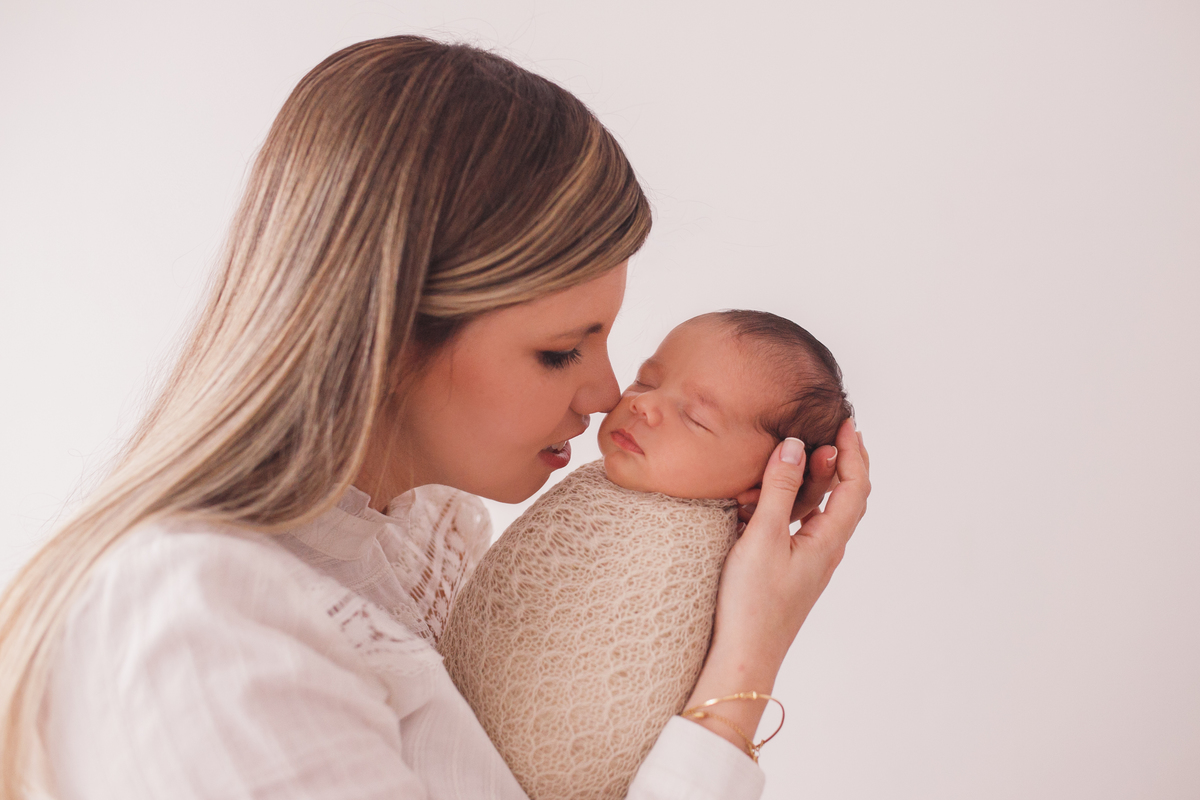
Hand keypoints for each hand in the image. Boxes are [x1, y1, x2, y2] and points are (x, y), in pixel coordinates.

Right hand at [682, 419, 870, 753]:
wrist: (744, 656)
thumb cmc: (754, 604)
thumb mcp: (764, 538)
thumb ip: (780, 491)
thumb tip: (794, 447)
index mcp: (829, 541)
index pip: (855, 487)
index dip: (854, 453)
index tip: (845, 423)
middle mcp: (825, 550)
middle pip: (844, 497)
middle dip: (839, 461)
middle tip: (828, 432)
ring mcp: (808, 561)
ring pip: (820, 511)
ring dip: (812, 481)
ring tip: (794, 457)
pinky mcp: (788, 569)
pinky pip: (799, 526)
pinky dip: (791, 503)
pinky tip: (766, 498)